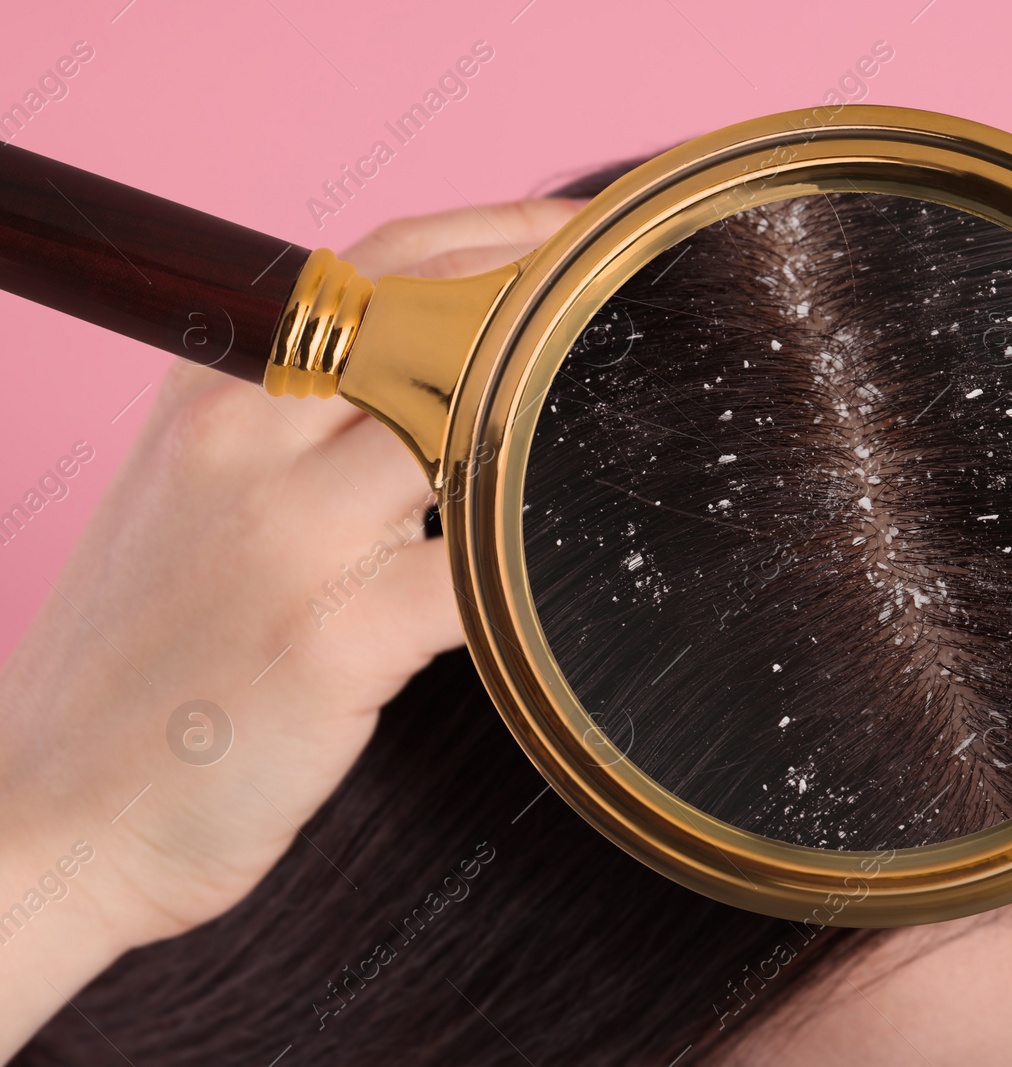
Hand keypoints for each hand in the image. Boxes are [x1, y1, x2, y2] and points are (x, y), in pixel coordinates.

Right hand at [0, 197, 580, 1052]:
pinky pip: (478, 573)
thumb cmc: (146, 661)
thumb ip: (295, 431)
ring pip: (466, 428)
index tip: (569, 238)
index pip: (375, 265)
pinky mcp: (333, 638)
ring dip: (551, 435)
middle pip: (437, 325)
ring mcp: (289, 537)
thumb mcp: (190, 500)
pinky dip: (538, 565)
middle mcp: (245, 439)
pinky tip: (573, 573)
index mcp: (212, 392)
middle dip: (545, 316)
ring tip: (621, 445)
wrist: (55, 809)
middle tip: (623, 325)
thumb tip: (435, 394)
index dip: (494, 237)